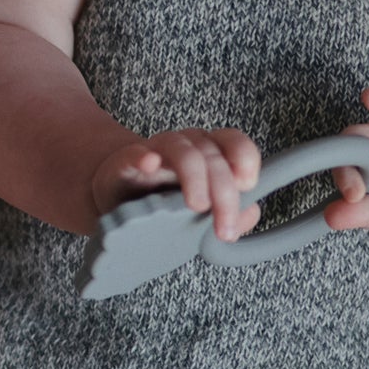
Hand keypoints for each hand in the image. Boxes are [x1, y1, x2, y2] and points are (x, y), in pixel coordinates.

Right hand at [90, 128, 261, 241]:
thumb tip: (252, 212)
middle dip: (224, 191)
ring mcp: (155, 151)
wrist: (116, 200)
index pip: (233, 142)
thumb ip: (230, 213)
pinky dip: (143, 157)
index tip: (248, 185)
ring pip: (182, 151)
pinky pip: (135, 154)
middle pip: (211, 155)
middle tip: (224, 226)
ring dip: (195, 178)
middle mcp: (185, 147)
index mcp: (208, 153)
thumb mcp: (201, 211)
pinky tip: (149, 164)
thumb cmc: (163, 202)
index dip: (245, 158)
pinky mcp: (125, 162)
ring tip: (197, 206)